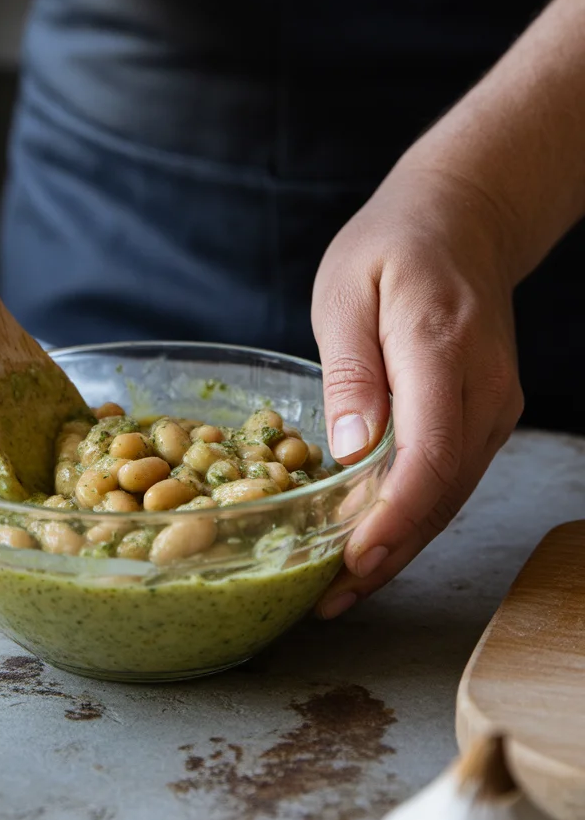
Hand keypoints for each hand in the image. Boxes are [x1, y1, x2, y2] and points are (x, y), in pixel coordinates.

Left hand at [311, 163, 523, 616]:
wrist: (464, 220)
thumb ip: (351, 369)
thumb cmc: (393, 247)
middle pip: (441, 491)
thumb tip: (352, 453)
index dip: (392, 517)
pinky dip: (412, 517)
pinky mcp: (485, 416)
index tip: (351, 561)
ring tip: (338, 590)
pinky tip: (372, 542)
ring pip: (449, 496)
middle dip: (386, 553)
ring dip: (398, 546)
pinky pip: (450, 478)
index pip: (430, 452)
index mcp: (441, 346)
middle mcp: (483, 387)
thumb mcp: (347, 289)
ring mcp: (493, 405)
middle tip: (326, 600)